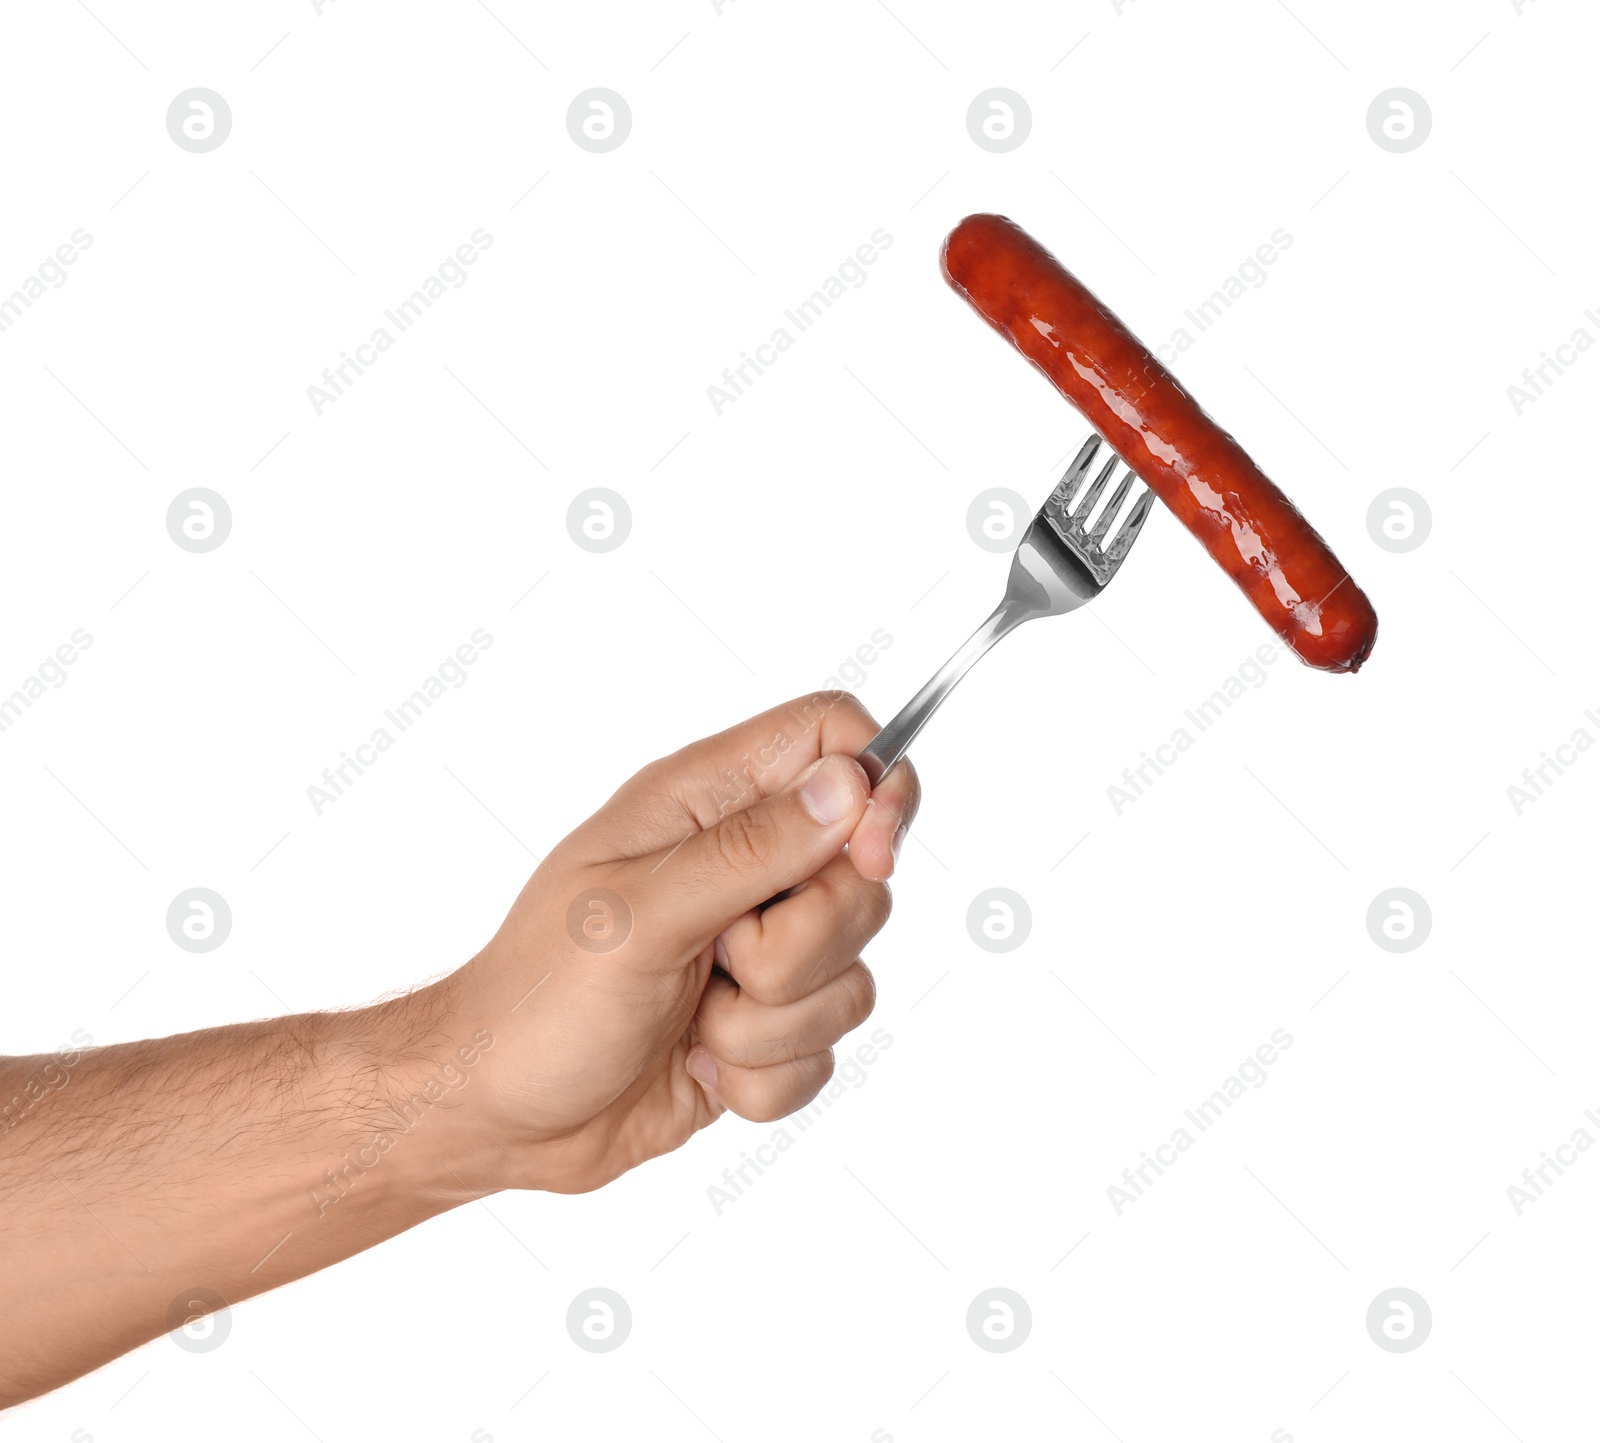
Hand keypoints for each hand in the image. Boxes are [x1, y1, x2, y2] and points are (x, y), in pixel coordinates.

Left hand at [423, 692, 920, 1194]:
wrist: (501, 1115)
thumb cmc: (538, 1000)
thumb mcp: (638, 914)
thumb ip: (751, 850)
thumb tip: (849, 786)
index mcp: (704, 804)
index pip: (830, 738)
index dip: (873, 784)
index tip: (868, 855)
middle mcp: (742, 867)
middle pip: (862, 875)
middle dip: (803, 944)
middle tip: (721, 958)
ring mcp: (759, 950)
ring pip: (852, 973)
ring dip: (770, 1023)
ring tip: (693, 1019)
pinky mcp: (766, 1025)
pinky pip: (826, 1051)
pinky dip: (761, 1075)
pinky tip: (697, 1066)